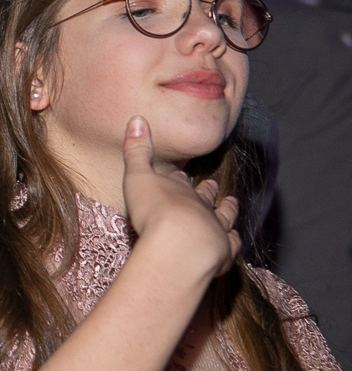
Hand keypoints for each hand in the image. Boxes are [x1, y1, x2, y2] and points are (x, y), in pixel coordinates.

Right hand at [121, 116, 240, 278]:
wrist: (180, 244)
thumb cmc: (155, 210)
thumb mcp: (137, 177)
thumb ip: (136, 151)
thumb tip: (137, 118)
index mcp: (180, 189)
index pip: (180, 180)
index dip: (180, 178)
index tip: (182, 174)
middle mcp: (201, 206)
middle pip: (205, 196)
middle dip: (208, 189)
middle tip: (214, 184)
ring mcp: (215, 228)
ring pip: (224, 217)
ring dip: (228, 211)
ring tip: (231, 204)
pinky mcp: (223, 252)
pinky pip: (232, 245)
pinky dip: (233, 242)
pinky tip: (234, 241)